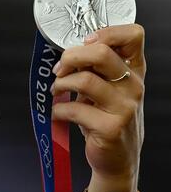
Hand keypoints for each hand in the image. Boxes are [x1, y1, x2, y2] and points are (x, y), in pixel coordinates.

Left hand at [51, 24, 145, 183]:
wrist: (117, 159)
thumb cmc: (107, 120)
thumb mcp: (107, 90)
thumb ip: (94, 70)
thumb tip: (67, 55)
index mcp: (134, 70)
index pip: (133, 35)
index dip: (106, 32)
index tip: (84, 42)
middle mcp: (133, 85)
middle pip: (101, 53)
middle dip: (70, 57)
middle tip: (60, 69)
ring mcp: (124, 107)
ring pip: (84, 79)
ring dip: (61, 84)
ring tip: (57, 91)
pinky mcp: (110, 127)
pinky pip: (74, 109)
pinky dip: (58, 110)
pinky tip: (58, 114)